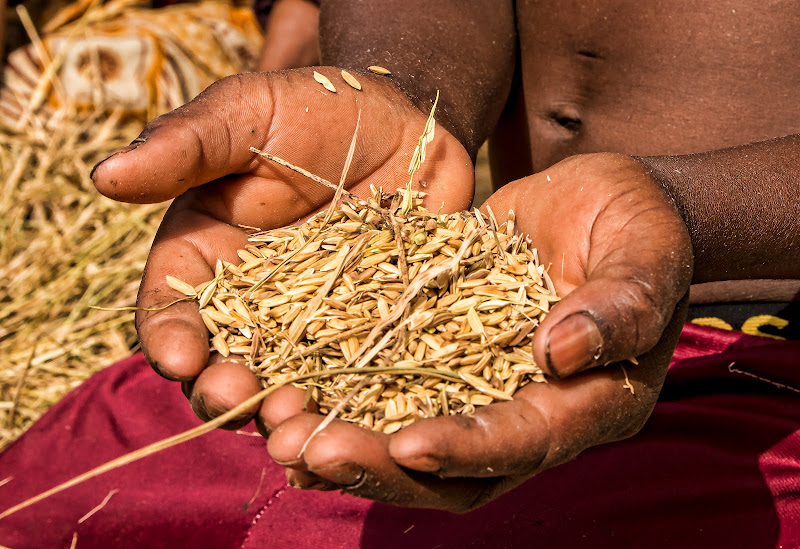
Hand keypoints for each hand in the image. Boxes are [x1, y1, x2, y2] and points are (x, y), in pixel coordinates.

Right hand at [91, 68, 473, 425]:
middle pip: (225, 361)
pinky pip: (362, 374)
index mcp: (207, 255)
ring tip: (298, 421)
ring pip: (290, 382)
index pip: (170, 308)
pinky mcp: (375, 327)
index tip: (178, 358)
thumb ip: (185, 146)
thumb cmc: (314, 107)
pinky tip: (361, 419)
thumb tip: (105, 176)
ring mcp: (317, 321)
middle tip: (239, 399)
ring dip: (287, 410)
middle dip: (224, 389)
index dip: (168, 338)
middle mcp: (255, 301)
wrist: (403, 119)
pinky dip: (357, 400)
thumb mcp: (247, 113)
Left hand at [262, 152, 692, 510]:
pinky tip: (285, 385)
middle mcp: (529, 412)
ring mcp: (480, 388)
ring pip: (409, 441)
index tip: (408, 445)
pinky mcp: (441, 354)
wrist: (600, 204)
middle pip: (454, 471)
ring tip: (278, 430)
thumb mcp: (647, 250)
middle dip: (381, 467)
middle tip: (309, 449)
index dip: (469, 450)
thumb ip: (622, 303)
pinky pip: (387, 387)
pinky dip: (339, 394)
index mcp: (589, 402)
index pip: (526, 442)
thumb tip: (563, 352)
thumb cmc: (640, 225)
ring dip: (345, 443)